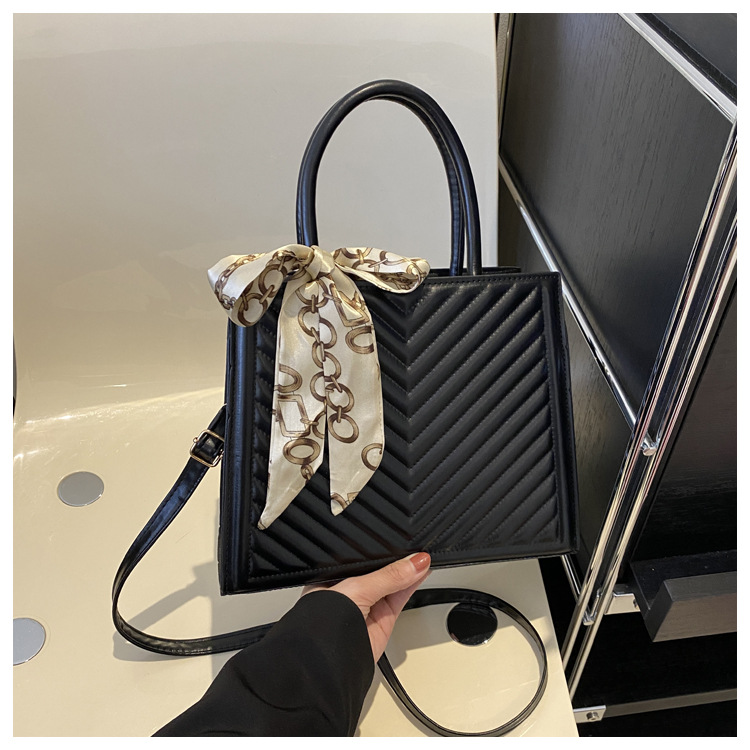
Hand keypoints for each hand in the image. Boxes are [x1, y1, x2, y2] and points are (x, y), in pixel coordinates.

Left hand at [303, 553, 430, 661]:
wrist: (331, 666)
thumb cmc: (322, 626)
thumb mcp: (356, 589)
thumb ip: (388, 576)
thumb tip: (414, 562)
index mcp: (333, 578)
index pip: (362, 558)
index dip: (381, 550)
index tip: (402, 542)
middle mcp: (350, 591)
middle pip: (380, 570)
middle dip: (397, 561)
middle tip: (417, 549)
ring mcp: (367, 606)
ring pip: (394, 583)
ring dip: (409, 572)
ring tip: (423, 559)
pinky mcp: (383, 620)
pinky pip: (401, 597)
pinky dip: (412, 585)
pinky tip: (421, 572)